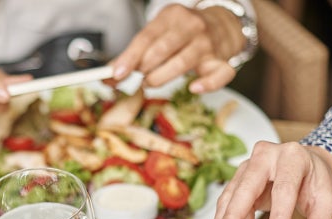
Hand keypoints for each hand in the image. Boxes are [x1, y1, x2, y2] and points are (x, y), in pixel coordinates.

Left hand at [110, 4, 239, 91]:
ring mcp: (208, 43)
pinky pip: (218, 75)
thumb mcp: (158, 33)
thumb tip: (108, 75)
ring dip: (162, 77)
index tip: (117, 74)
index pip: (146, 37)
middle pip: (162, 50)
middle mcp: (191, 27)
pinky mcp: (221, 60)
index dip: (130, 57)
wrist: (222, 24)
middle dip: (145, 68)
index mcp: (171, 16)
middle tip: (139, 77)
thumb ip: (134, 54)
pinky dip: (206, 84)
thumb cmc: (182, 33)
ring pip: (183, 63)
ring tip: (151, 82)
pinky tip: (193, 88)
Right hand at [209, 141, 331, 218]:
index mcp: (292, 157)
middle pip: (245, 189)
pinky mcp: (237, 179)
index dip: (279, 216)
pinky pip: (226, 202)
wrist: (308, 162)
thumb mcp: (325, 198)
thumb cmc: (314, 178)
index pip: (283, 188)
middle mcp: (266, 157)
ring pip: (230, 197)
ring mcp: (248, 166)